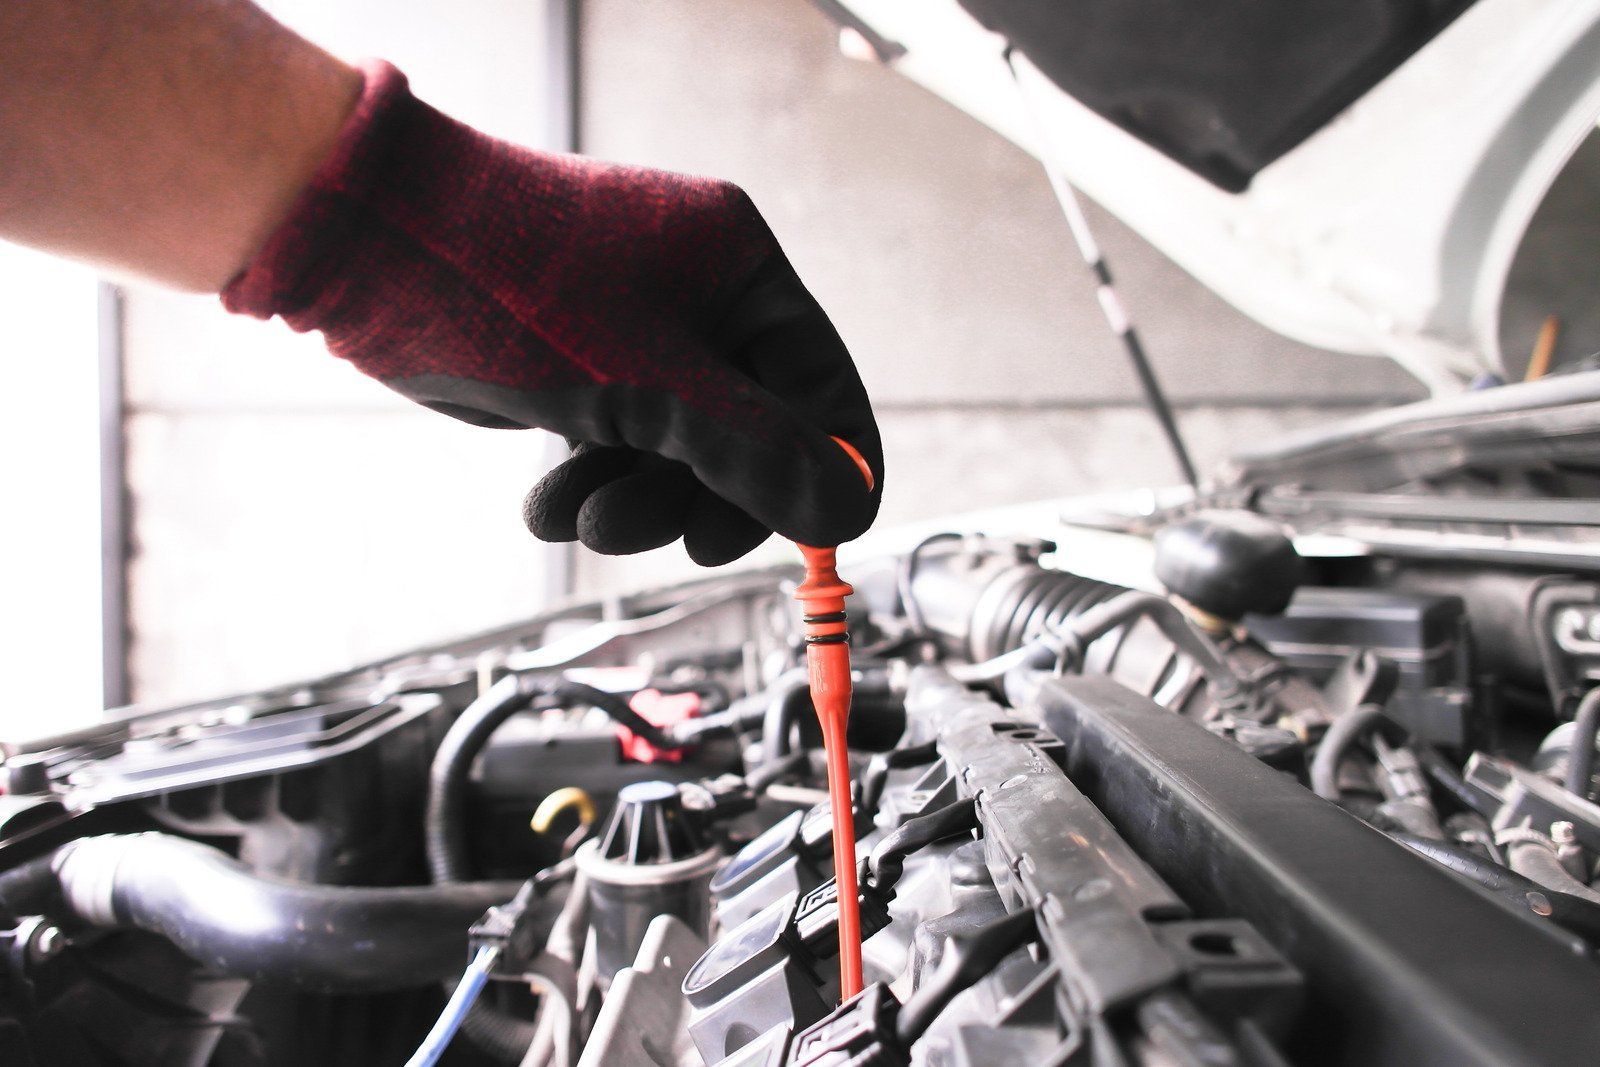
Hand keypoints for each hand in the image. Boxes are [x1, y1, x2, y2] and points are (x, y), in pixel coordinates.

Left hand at [224, 61, 880, 564]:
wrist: (365, 247)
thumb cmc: (512, 284)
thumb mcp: (651, 383)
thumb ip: (758, 450)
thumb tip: (851, 504)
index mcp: (740, 270)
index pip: (824, 387)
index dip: (829, 472)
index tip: (821, 543)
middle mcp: (698, 296)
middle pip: (752, 433)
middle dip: (708, 498)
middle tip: (676, 542)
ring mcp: (636, 331)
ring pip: (676, 451)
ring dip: (637, 502)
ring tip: (578, 522)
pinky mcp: (579, 363)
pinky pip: (615, 442)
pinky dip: (586, 483)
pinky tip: (544, 508)